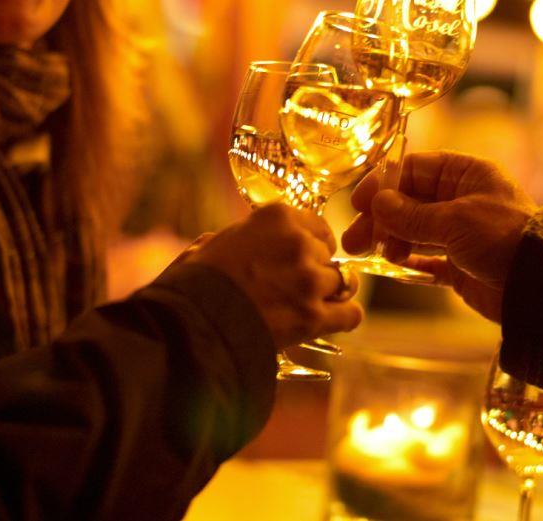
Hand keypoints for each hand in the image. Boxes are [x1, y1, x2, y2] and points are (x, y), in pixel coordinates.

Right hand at [188, 204, 362, 348]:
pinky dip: (343, 317)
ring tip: (308, 304)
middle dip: (315, 269)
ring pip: (343, 282)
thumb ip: (244, 235)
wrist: (191, 323)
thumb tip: (246, 239)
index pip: (318, 225)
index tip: (299, 256)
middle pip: (328, 254)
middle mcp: (300, 243)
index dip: (310, 243)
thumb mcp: (215, 242)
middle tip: (293, 286)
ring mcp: (310, 280)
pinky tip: (329, 320)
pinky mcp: (314, 316)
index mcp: (277, 217)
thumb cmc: (194, 282)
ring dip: (329, 293)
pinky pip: (351, 313)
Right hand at [341, 152, 535, 322]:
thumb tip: (377, 205)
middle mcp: (462, 199)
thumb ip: (412, 215)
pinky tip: (391, 267)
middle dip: (380, 219)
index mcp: (467, 175)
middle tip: (354, 239)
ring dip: (391, 241)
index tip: (359, 203)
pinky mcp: (461, 264)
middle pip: (409, 202)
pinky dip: (409, 263)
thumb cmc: (504, 238)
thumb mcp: (455, 221)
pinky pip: (427, 260)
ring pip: (414, 231)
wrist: (540, 285)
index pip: (415, 170)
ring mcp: (461, 233)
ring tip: (374, 255)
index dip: (384, 184)